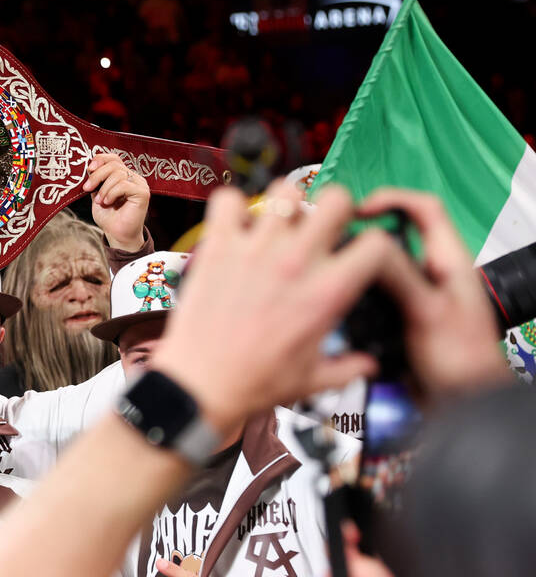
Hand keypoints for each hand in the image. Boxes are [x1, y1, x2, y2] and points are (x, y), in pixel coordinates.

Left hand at [83, 152, 149, 251]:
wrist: (116, 234)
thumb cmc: (108, 216)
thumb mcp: (97, 194)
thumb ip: (96, 180)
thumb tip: (90, 167)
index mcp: (123, 175)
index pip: (114, 158)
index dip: (101, 159)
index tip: (89, 169)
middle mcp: (133, 177)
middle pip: (114, 165)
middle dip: (97, 176)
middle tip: (87, 188)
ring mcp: (139, 184)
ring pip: (118, 174)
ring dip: (104, 188)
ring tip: (100, 201)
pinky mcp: (143, 193)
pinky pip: (124, 185)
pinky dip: (112, 193)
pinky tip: (108, 202)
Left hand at [150, 181, 397, 433]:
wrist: (199, 385)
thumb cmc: (256, 384)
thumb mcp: (313, 381)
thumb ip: (348, 368)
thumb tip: (370, 365)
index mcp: (328, 292)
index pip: (377, 243)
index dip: (373, 245)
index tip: (358, 254)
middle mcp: (296, 262)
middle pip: (335, 199)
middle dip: (333, 209)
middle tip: (318, 230)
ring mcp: (255, 250)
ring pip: (284, 191)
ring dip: (285, 205)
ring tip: (276, 228)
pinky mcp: (218, 247)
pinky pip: (228, 200)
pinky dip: (233, 207)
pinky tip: (236, 227)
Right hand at [359, 188, 512, 397]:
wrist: (462, 403)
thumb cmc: (460, 361)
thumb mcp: (426, 310)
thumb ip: (397, 274)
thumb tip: (367, 247)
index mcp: (451, 261)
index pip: (424, 207)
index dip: (390, 199)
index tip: (358, 210)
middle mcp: (436, 272)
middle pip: (399, 232)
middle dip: (367, 230)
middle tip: (338, 236)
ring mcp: (420, 293)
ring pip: (385, 262)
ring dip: (360, 260)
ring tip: (335, 264)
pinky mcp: (405, 313)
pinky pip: (377, 290)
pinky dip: (359, 287)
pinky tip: (343, 296)